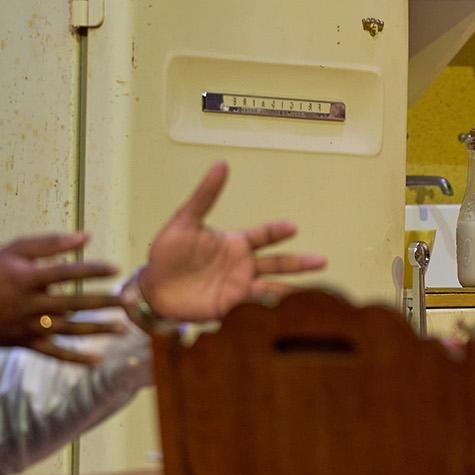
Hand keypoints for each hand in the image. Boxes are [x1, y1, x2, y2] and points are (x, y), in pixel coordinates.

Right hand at [0, 233, 124, 365]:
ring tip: (123, 328)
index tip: (115, 268)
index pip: (64, 273)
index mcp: (25, 278)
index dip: (91, 270)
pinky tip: (98, 359)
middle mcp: (28, 304)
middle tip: (129, 301)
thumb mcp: (13, 251)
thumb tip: (86, 237)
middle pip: (72, 304)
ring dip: (97, 330)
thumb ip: (49, 243)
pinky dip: (75, 358)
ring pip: (68, 330)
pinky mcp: (25, 344)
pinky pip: (54, 353)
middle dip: (103, 303)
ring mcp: (27, 327)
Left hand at [135, 162, 327, 323]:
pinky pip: (252, 308)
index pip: (264, 235)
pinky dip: (268, 308)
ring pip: (272, 288)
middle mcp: (242, 266)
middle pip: (277, 263)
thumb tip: (221, 164)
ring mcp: (238, 288)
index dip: (277, 231)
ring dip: (291, 290)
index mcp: (235, 244)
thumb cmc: (167, 252)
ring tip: (314, 294)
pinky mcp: (229, 308)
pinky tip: (282, 311)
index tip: (292, 227)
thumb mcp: (184, 221)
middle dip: (299, 263)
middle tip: (322, 261)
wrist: (152, 287)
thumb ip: (204, 195)